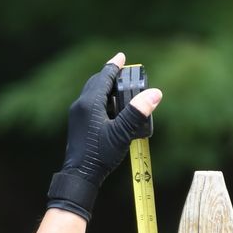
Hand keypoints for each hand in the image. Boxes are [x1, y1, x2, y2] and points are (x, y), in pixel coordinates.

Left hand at [46, 52, 162, 220]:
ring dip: (105, 89)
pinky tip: (111, 110)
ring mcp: (77, 116)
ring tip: (120, 90)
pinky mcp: (77, 125)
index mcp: (90, 103)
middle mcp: (81, 105)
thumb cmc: (100, 155)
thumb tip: (155, 93)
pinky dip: (101, 100)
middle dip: (110, 76)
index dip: (114, 65)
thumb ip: (137, 112)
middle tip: (123, 72)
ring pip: (92, 94)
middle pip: (96, 83)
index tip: (122, 56)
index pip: (104, 77)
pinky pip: (90, 105)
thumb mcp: (122, 133)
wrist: (79, 176)